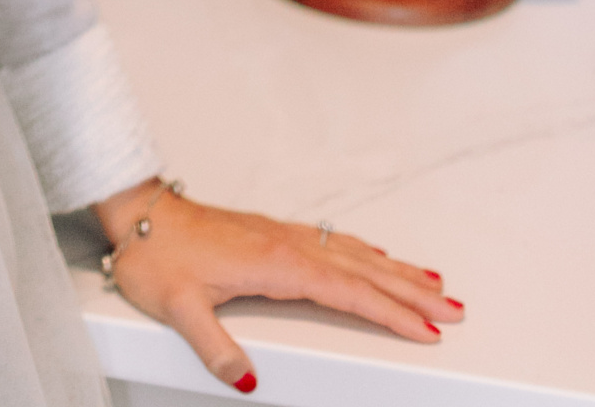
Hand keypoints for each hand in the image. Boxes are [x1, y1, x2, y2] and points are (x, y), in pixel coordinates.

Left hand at [93, 178, 463, 391]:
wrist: (137, 214)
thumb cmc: (156, 256)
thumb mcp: (178, 308)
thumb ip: (214, 347)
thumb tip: (247, 380)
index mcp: (275, 263)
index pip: (347, 291)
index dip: (390, 312)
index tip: (428, 330)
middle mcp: (286, 244)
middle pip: (363, 270)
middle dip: (411, 291)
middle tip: (456, 311)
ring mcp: (282, 236)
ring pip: (352, 253)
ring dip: (396, 269)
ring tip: (435, 284)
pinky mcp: (273, 235)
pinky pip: (335, 243)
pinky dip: (366, 252)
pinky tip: (375, 257)